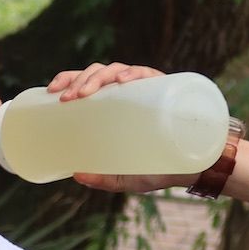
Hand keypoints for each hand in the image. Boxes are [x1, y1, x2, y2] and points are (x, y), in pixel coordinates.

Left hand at [44, 63, 195, 194]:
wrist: (197, 167)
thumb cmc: (161, 167)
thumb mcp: (128, 177)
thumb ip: (105, 179)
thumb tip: (77, 175)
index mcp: (114, 103)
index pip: (86, 81)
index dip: (67, 79)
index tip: (51, 91)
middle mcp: (127, 91)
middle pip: (97, 73)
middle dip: (78, 81)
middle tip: (67, 99)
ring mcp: (146, 88)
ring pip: (117, 70)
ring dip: (98, 77)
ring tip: (87, 92)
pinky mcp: (167, 88)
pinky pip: (147, 74)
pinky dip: (133, 74)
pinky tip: (122, 80)